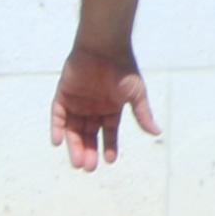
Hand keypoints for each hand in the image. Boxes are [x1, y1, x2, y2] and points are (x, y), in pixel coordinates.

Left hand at [50, 43, 158, 168]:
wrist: (105, 49)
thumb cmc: (123, 69)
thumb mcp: (135, 95)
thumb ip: (142, 114)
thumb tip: (157, 133)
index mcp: (111, 108)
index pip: (108, 132)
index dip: (108, 146)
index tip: (108, 161)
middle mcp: (93, 108)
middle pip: (89, 134)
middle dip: (89, 151)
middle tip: (88, 167)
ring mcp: (77, 102)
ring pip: (74, 129)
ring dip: (74, 145)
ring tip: (78, 162)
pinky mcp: (63, 95)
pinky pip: (58, 115)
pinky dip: (57, 128)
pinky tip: (59, 142)